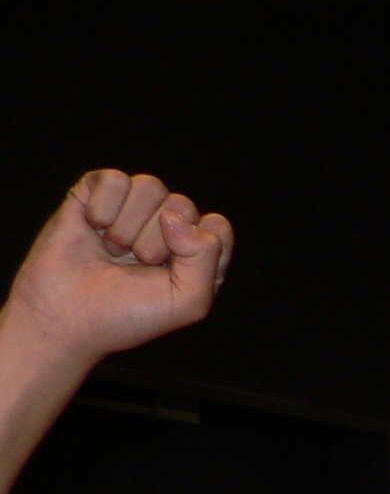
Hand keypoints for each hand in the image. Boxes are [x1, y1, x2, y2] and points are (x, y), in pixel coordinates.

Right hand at [3, 172, 233, 369]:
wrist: (67, 314)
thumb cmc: (129, 314)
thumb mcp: (187, 301)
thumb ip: (205, 259)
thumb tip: (174, 215)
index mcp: (197, 256)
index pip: (217, 227)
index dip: (195, 247)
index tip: (171, 271)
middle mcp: (169, 229)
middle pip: (183, 205)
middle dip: (155, 242)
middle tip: (134, 264)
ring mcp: (133, 210)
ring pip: (150, 186)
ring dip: (128, 226)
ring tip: (113, 249)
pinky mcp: (97, 194)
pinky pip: (114, 179)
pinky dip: (103, 208)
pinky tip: (93, 227)